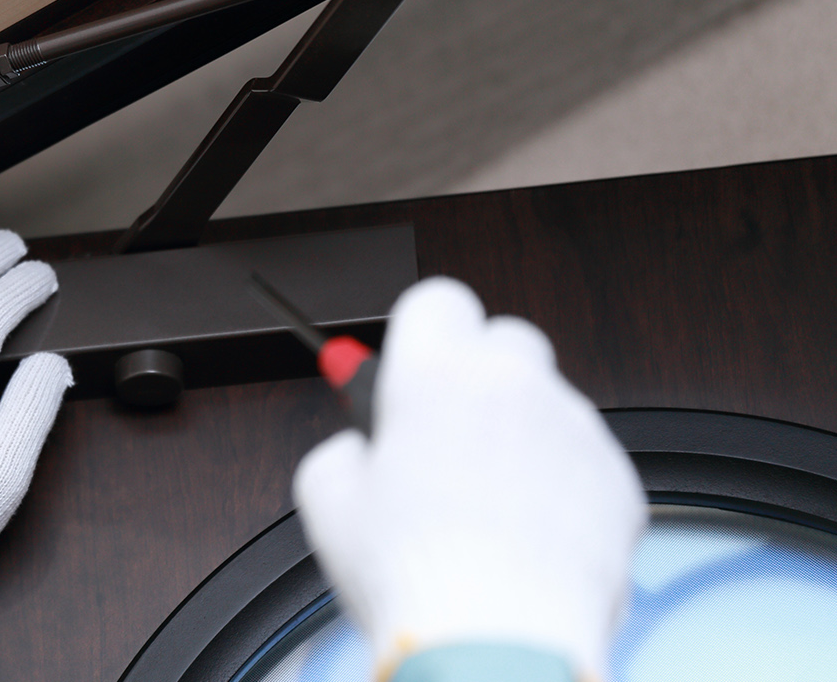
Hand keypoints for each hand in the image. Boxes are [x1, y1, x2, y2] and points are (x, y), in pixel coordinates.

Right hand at [293, 277, 645, 678]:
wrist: (497, 646)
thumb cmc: (415, 577)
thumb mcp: (327, 502)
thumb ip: (344, 451)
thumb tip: (364, 449)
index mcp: (435, 374)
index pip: (437, 299)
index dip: (422, 336)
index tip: (412, 372)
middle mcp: (513, 384)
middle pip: (505, 339)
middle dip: (481, 377)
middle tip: (450, 438)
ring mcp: (575, 428)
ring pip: (550, 404)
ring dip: (523, 437)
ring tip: (489, 512)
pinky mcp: (620, 479)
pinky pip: (587, 462)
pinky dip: (562, 488)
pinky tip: (527, 540)